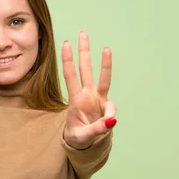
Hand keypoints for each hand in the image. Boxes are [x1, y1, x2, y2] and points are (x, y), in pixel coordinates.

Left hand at [62, 31, 116, 149]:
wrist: (84, 144)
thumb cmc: (78, 138)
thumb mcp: (83, 137)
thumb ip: (97, 129)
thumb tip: (111, 120)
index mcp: (75, 100)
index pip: (70, 76)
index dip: (68, 60)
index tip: (66, 44)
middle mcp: (86, 95)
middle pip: (85, 69)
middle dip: (83, 52)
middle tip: (82, 34)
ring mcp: (97, 99)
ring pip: (101, 77)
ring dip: (104, 63)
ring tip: (106, 48)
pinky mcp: (105, 106)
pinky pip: (112, 105)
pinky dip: (112, 114)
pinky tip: (108, 123)